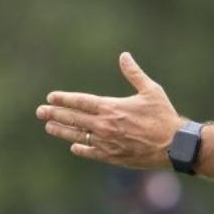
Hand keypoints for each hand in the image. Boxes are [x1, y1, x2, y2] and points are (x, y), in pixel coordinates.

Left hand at [36, 52, 182, 168]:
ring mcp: (107, 142)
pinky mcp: (113, 156)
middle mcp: (104, 125)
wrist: (174, 146)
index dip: (64, 99)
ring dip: (62, 131)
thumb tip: (124, 56)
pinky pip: (91, 152)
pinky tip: (74, 146)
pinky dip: (81, 148)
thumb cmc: (164, 117)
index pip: (80, 101)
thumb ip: (134, 74)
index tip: (51, 97)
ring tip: (49, 127)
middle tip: (40, 112)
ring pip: (78, 135)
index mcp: (111, 107)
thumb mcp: (151, 91)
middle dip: (55, 114)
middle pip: (73, 118)